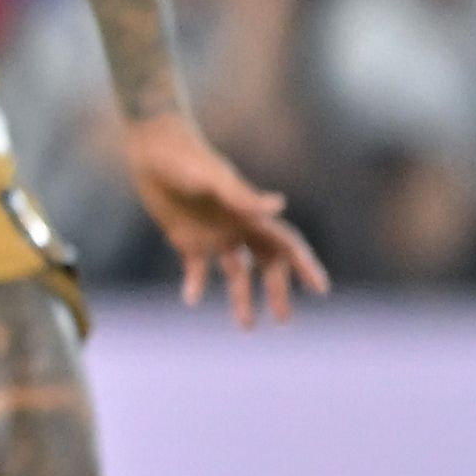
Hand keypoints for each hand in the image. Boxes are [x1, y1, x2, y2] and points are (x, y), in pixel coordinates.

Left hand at [124, 115, 326, 326]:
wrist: (154, 149)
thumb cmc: (188, 159)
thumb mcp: (215, 178)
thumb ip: (243, 196)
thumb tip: (280, 205)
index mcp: (249, 215)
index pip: (286, 245)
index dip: (305, 266)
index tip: (321, 289)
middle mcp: (236, 227)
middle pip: (266, 265)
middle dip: (277, 291)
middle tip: (285, 320)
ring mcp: (213, 234)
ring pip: (236, 272)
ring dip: (242, 298)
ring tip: (247, 326)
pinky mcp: (186, 237)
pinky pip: (195, 268)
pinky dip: (195, 284)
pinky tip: (190, 299)